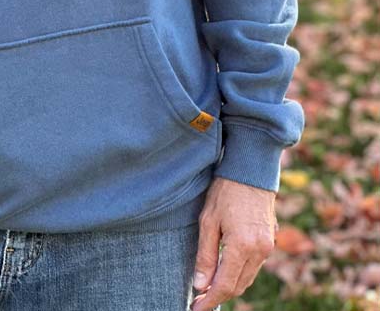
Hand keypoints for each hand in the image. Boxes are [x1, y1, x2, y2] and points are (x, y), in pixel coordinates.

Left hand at [191, 176, 277, 310]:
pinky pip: (253, 266)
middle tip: (199, 300)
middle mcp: (259, 251)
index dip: (210, 301)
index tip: (196, 309)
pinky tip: (225, 272)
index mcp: (242, 246)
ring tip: (208, 289)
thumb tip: (200, 285)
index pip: (225, 285)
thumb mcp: (208, 220)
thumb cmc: (225, 190)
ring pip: (247, 278)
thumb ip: (205, 255)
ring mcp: (267, 247)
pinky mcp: (270, 241)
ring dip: (229, 286)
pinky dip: (239, 274)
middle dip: (218, 296)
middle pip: (237, 285)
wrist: (252, 169)